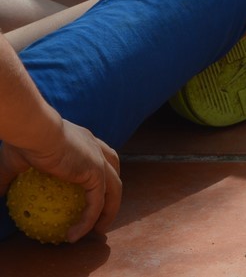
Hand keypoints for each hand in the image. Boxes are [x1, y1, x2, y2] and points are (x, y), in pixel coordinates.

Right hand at [0, 119, 121, 241]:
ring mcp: (99, 160)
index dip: (99, 175)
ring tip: (97, 232)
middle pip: (114, 172)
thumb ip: (9, 180)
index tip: (87, 196)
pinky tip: (73, 236)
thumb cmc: (23, 142)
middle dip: (112, 193)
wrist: (35, 131)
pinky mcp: (96, 172)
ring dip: (109, 212)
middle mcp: (96, 148)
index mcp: (82, 142)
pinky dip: (88, 221)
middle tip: (100, 215)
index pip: (98, 157)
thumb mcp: (12, 163)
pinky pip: (96, 204)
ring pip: (114, 190)